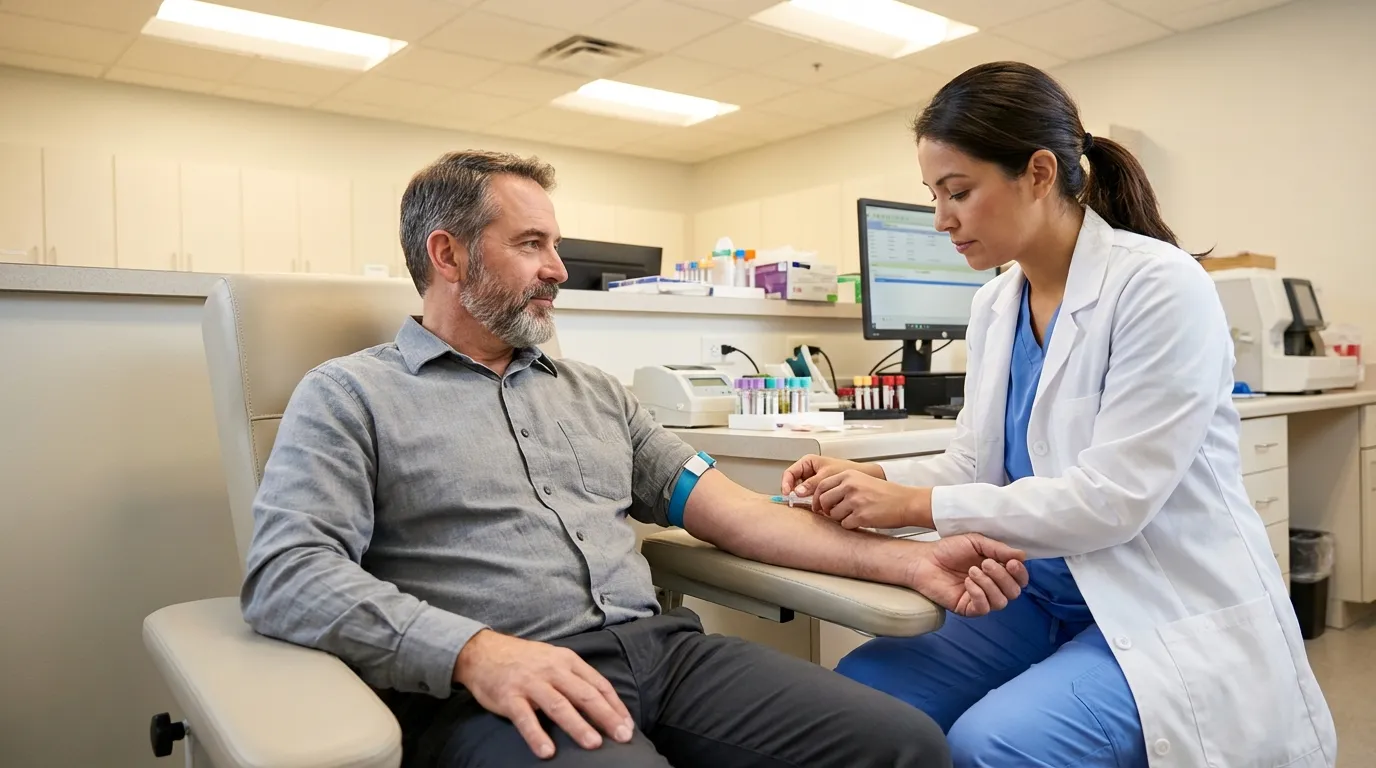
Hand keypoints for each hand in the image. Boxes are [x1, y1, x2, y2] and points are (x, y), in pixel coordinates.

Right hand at [453, 629, 633, 758]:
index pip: (598, 684)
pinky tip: (547, 752)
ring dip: (578, 726)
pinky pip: (525, 719)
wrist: (483, 651)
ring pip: (559, 706)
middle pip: (585, 695)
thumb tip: (604, 703)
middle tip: (623, 737)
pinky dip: (536, 735)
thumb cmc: (525, 660)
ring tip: (594, 744)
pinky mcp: (509, 697)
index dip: (615, 706)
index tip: (628, 725)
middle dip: (606, 717)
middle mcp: (552, 670)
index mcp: (567, 661)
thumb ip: (576, 678)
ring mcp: (530, 683)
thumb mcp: (555, 659)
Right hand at [781, 454, 883, 495]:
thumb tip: (797, 491)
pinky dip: (809, 500)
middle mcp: (808, 471)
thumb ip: (811, 483)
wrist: (862, 476)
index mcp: (808, 462)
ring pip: (800, 490)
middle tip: (793, 501)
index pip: (790, 472)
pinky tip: (812, 505)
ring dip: (801, 498)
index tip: (787, 493)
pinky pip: (809, 495)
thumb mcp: (826, 475)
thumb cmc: (846, 470)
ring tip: (804, 504)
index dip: (785, 483)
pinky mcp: (818, 490)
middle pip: (793, 482)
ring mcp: (812, 481)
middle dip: (793, 492)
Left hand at [812, 470, 928, 529]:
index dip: (816, 498)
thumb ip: (842, 486)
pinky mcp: (861, 516)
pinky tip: (861, 520)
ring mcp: (855, 501)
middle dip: (826, 510)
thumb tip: (821, 499)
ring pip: (833, 515)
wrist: (905, 502)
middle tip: (834, 514)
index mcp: (848, 475)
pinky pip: (845, 524)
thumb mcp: (862, 480)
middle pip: (823, 501)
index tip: (817, 506)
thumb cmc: (886, 493)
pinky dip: (851, 525)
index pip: (821, 486)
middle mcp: (850, 486)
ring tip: (854, 515)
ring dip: (840, 518)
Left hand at [909, 534, 1028, 616]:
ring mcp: (981, 599)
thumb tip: (1021, 555)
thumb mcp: (976, 542)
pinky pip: (984, 608)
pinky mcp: (968, 608)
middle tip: (985, 563)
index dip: (1020, 573)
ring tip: (972, 571)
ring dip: (989, 584)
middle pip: (1014, 592)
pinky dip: (979, 594)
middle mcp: (992, 586)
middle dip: (1002, 577)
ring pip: (1001, 602)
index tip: (1011, 562)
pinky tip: (968, 583)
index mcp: (998, 570)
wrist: (925, 560)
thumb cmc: (949, 550)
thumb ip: (998, 549)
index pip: (1020, 578)